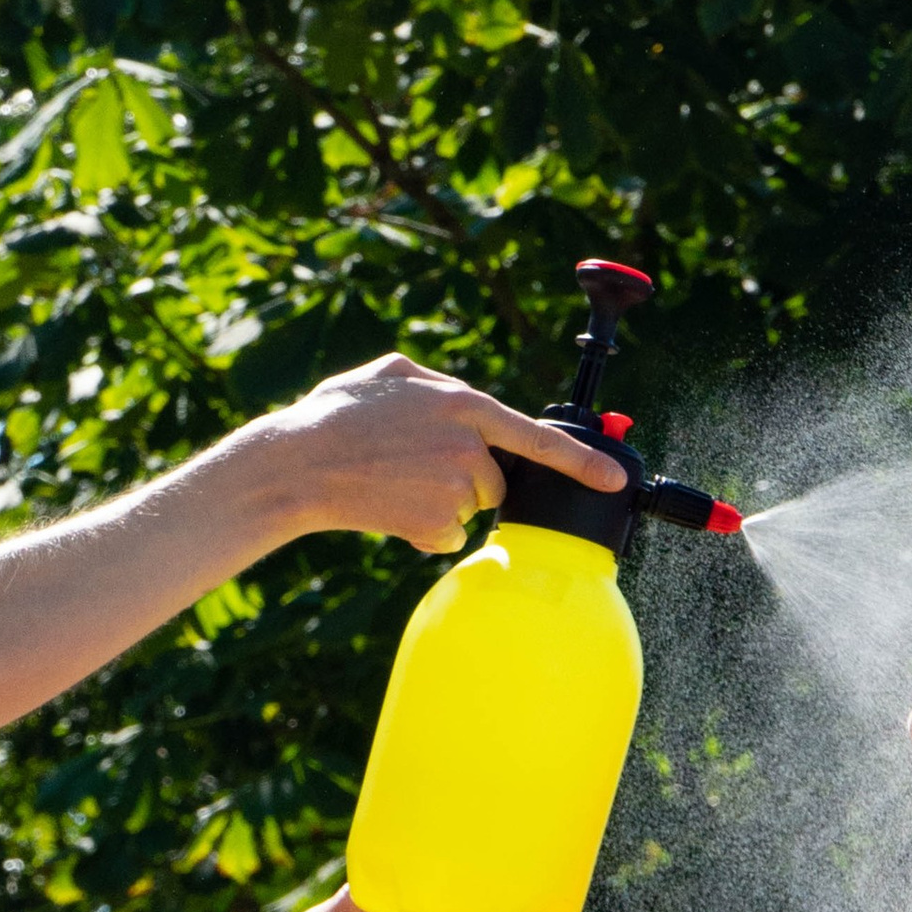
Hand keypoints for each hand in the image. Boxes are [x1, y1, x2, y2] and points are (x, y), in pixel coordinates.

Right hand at [246, 355, 628, 557]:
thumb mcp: (388, 374)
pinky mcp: (435, 523)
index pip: (537, 438)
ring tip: (392, 485)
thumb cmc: (335, 416)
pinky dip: (421, 531)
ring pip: (468, 509)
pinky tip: (388, 508)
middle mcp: (469, 446)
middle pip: (494, 481)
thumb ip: (436, 384)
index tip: (614, 481)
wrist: (297, 464)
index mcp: (465, 406)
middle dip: (464, 480)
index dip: (582, 462)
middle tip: (411, 468)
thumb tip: (456, 396)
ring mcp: (455, 487)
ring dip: (439, 505)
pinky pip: (445, 537)